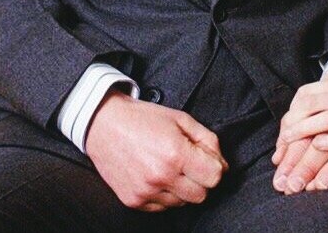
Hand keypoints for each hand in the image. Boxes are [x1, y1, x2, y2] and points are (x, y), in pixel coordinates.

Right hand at [85, 90, 227, 210]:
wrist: (105, 125)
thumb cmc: (144, 118)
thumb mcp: (181, 119)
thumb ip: (207, 140)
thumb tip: (223, 164)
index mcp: (176, 153)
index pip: (214, 177)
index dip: (216, 166)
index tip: (207, 158)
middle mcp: (161, 177)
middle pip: (201, 194)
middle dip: (201, 179)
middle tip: (190, 163)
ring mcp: (146, 192)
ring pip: (182, 203)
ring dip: (182, 188)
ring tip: (170, 167)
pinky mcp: (133, 201)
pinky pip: (162, 208)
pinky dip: (165, 195)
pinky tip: (157, 175)